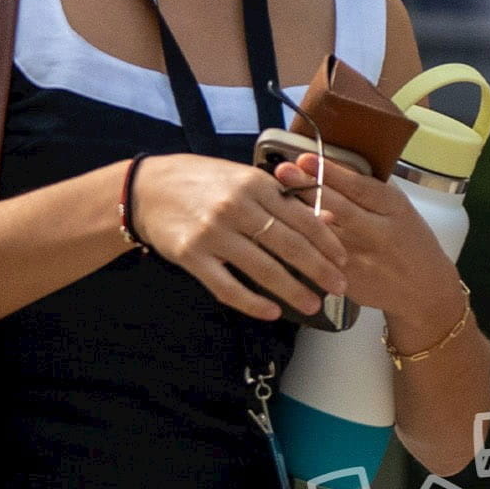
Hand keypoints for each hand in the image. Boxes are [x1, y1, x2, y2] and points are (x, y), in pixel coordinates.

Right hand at [126, 154, 349, 323]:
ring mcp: (212, 234)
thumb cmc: (201, 181)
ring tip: (313, 305)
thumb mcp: (241, 176)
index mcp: (254, 184)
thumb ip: (277, 195)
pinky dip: (252, 303)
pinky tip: (271, 312)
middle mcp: (236, 208)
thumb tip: (321, 219)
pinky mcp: (191, 256)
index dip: (327, 242)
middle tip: (339, 287)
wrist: (145, 188)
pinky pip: (227, 287)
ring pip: (262, 269)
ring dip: (293, 291)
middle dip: (319, 270)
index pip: (301, 217)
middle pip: (288, 246)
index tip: (344, 260)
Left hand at [290, 157, 465, 327]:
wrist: (424, 290)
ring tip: (275, 197)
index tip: (305, 158)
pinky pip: (320, 259)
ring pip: (324, 234)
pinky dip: (302, 244)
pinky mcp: (348, 281)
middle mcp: (379, 232)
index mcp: (394, 208)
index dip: (330, 172)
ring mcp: (362, 259)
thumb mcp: (400, 209)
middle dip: (308, 187)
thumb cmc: (410, 240)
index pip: (359, 187)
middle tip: (283, 170)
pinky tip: (284, 232)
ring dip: (299, 215)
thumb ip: (370, 191)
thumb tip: (331, 165)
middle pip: (339, 207)